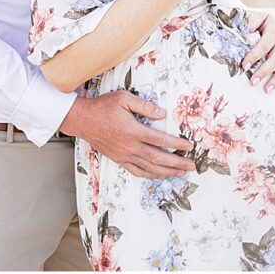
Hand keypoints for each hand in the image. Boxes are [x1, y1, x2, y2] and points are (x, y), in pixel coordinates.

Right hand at [59, 91, 194, 178]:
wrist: (82, 119)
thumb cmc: (102, 107)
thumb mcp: (123, 98)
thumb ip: (144, 105)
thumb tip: (162, 113)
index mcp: (133, 130)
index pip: (160, 139)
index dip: (177, 144)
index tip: (189, 146)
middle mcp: (130, 146)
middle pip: (158, 157)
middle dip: (177, 162)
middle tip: (192, 165)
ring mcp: (124, 155)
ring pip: (149, 167)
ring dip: (167, 171)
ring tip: (181, 172)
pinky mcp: (118, 159)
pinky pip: (137, 171)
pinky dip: (150, 175)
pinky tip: (159, 175)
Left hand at [242, 7, 274, 94]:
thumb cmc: (257, 18)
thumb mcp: (251, 15)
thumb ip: (245, 24)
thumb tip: (235, 35)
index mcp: (274, 28)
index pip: (264, 45)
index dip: (254, 56)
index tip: (244, 66)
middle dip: (264, 71)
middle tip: (252, 82)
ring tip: (266, 90)